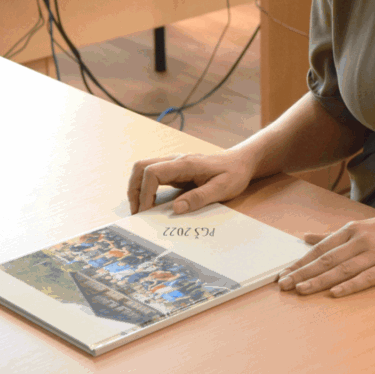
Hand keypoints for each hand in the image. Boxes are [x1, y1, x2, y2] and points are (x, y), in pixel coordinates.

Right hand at [127, 149, 255, 214]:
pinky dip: (145, 188)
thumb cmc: (234, 174)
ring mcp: (174, 164)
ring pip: (143, 169)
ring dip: (137, 188)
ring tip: (140, 209)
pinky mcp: (175, 170)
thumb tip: (176, 209)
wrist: (241, 162)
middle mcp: (176, 161)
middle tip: (137, 212)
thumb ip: (199, 198)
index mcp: (186, 164)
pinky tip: (150, 203)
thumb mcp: (222, 189)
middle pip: (140, 167)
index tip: (146, 212)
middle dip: (133, 189)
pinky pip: (152, 175)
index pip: (152, 172)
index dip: (145, 192)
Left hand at [277, 211, 374, 297]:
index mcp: (352, 230)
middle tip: (284, 285)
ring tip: (301, 290)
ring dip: (320, 281)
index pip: (320, 248)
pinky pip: (367, 277)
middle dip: (303, 273)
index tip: (283, 273)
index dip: (300, 262)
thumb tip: (305, 237)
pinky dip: (350, 285)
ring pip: (342, 269)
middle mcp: (360, 240)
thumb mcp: (362, 227)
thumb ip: (332, 235)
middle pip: (327, 259)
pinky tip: (335, 293)